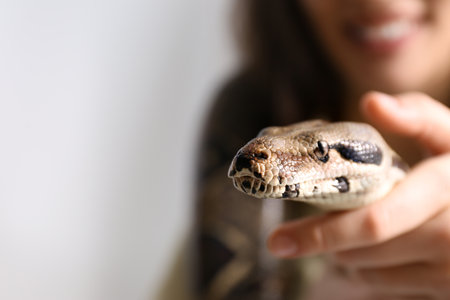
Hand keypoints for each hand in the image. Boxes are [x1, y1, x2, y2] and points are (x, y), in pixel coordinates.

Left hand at [267, 92, 449, 298]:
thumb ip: (418, 116)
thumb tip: (371, 102)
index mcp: (445, 189)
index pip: (373, 222)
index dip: (320, 234)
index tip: (276, 241)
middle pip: (361, 253)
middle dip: (326, 241)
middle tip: (300, 231)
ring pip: (369, 274)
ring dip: (345, 256)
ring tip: (344, 233)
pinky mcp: (447, 290)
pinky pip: (387, 288)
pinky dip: (367, 271)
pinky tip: (371, 250)